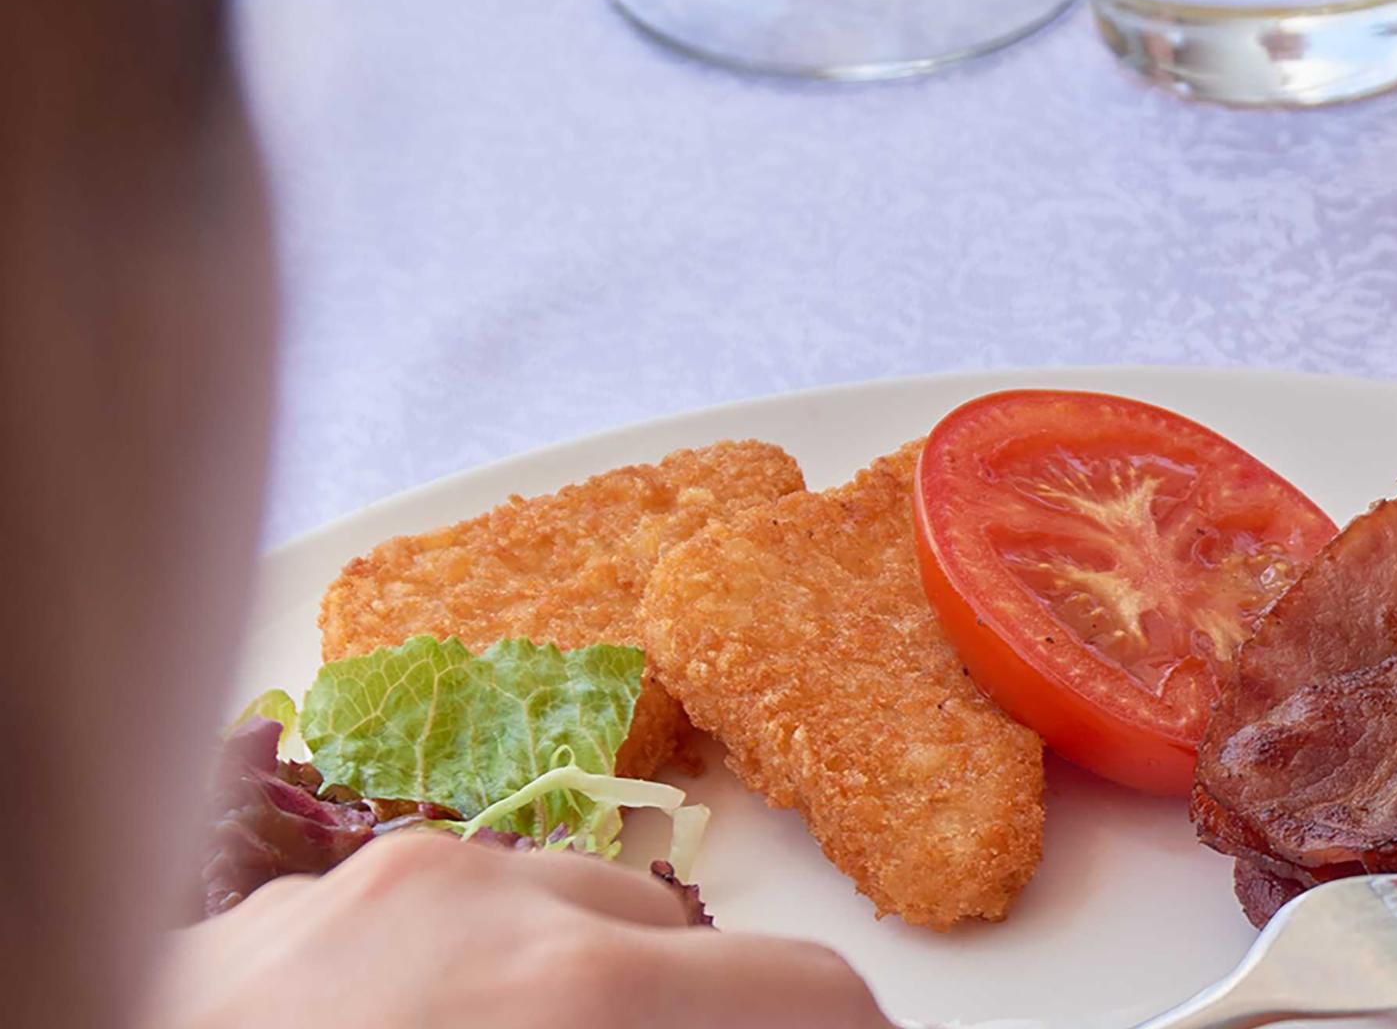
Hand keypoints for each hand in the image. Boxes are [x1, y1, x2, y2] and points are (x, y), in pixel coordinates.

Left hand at [149, 830, 892, 1028]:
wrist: (51, 1023)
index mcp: (575, 1001)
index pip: (814, 997)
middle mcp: (489, 904)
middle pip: (681, 947)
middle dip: (695, 1018)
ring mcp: (375, 887)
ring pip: (554, 918)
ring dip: (576, 995)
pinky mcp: (278, 903)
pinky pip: (427, 922)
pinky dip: (454, 986)